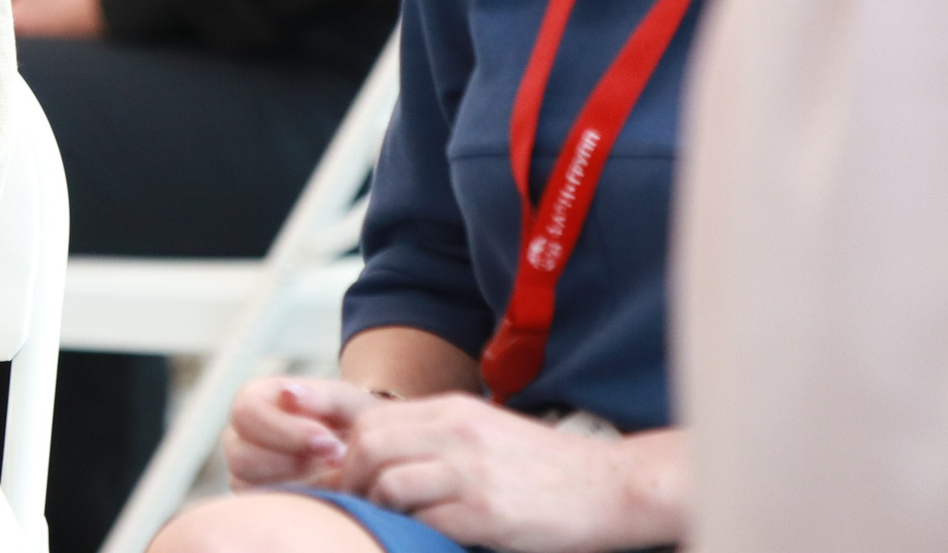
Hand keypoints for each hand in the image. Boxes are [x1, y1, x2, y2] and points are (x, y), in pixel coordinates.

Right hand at [225, 376, 374, 489]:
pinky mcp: (257, 502)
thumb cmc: (349, 418)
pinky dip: (298, 504)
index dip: (285, 430)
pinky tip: (326, 493)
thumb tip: (289, 394)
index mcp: (251, 401)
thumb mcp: (344, 401)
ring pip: (248, 488)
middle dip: (293, 463)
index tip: (328, 441)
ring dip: (297, 485)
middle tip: (336, 463)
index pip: (246, 414)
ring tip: (334, 477)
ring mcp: (244, 474)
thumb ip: (320, 396)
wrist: (361, 449)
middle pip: (241, 457)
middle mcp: (237, 438)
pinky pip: (264, 510)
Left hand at [336, 394, 682, 552]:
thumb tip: (368, 453)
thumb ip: (430, 435)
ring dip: (378, 510)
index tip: (337, 478)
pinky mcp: (489, 513)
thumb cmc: (541, 466)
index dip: (342, 452)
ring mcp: (472, 472)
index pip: (368, 419)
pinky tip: (424, 538)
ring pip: (389, 485)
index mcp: (451, 410)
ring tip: (389, 524)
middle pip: (369, 448)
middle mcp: (457, 432)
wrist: (610, 487)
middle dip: (352, 481)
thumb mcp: (481, 430)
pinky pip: (426, 523)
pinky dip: (414, 534)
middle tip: (357, 506)